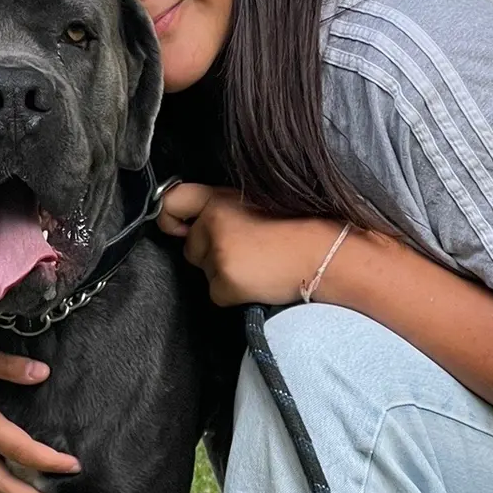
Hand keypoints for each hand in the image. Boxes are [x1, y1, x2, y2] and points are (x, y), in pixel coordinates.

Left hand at [158, 183, 343, 306]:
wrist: (323, 253)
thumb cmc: (296, 229)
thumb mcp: (254, 204)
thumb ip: (221, 210)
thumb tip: (193, 225)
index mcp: (219, 198)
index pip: (172, 201)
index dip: (169, 218)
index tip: (179, 229)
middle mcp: (213, 221)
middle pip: (189, 248)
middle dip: (209, 255)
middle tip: (246, 251)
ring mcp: (218, 251)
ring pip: (204, 273)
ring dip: (224, 274)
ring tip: (257, 264)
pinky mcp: (225, 280)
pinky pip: (216, 295)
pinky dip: (234, 295)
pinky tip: (257, 281)